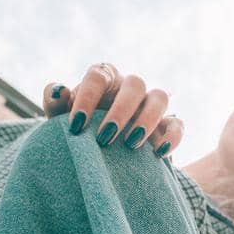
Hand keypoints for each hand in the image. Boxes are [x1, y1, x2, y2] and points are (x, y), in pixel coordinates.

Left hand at [42, 65, 183, 156]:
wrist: (100, 158)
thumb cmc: (79, 132)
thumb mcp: (62, 121)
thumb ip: (56, 105)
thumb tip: (57, 89)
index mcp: (104, 79)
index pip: (98, 76)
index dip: (87, 98)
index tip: (75, 126)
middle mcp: (129, 88)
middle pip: (135, 84)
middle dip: (120, 111)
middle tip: (104, 139)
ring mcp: (150, 105)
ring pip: (160, 97)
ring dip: (147, 120)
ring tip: (131, 145)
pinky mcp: (166, 127)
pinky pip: (177, 124)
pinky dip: (172, 137)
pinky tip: (158, 154)